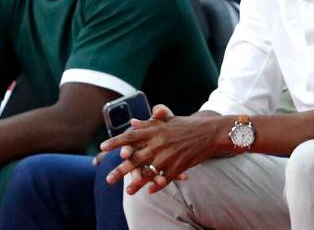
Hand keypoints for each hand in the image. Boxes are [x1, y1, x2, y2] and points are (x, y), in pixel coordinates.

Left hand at [100, 108, 227, 194]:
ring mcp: (169, 155)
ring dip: (137, 182)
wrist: (211, 132)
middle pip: (135, 158)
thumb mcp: (168, 121)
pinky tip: (151, 191)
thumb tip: (131, 122)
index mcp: (156, 130)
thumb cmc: (188, 126)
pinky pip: (165, 178)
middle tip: (108, 179)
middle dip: (120, 170)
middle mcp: (159, 143)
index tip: (102, 147)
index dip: (115, 142)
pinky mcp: (179, 165)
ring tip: (128, 191)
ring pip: (148, 172)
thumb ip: (149, 123)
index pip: (131, 136)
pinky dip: (158, 185)